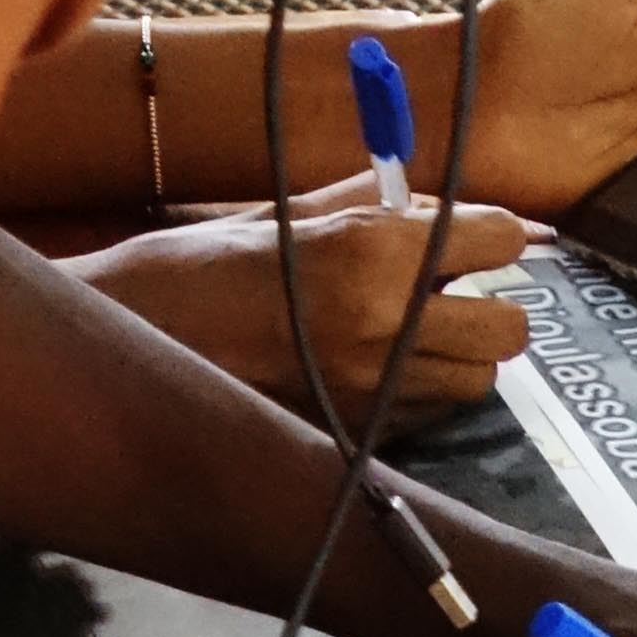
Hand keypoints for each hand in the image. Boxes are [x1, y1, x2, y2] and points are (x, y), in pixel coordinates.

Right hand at [74, 175, 531, 416]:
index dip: (491, 234)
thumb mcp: (287, 213)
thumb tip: (452, 199)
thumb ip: (379, 203)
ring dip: (460, 355)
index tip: (472, 237)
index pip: (497, 238)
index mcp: (369, 250)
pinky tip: (377, 368)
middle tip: (449, 294)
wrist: (130, 345)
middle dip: (489, 306)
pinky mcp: (357, 437)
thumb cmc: (199, 267)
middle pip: (507, 329)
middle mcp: (384, 325)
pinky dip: (421, 392)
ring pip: (475, 381)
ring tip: (412, 334)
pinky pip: (429, 415)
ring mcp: (374, 390)